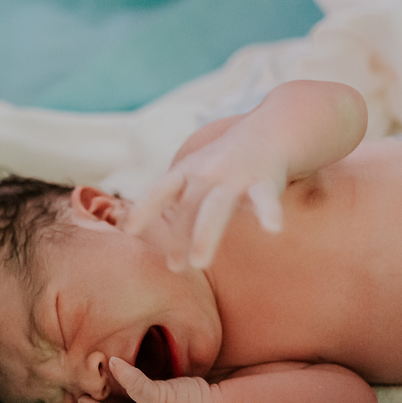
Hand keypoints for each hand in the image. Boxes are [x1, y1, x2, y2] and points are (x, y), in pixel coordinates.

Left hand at [126, 128, 285, 270]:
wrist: (265, 134)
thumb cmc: (220, 168)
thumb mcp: (193, 183)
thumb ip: (179, 217)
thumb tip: (168, 263)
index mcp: (186, 174)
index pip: (160, 190)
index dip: (144, 208)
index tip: (129, 230)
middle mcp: (207, 174)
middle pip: (190, 207)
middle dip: (181, 235)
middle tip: (175, 268)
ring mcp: (235, 178)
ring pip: (218, 207)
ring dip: (206, 234)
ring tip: (200, 263)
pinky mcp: (264, 182)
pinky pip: (265, 200)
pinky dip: (269, 213)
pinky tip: (273, 229)